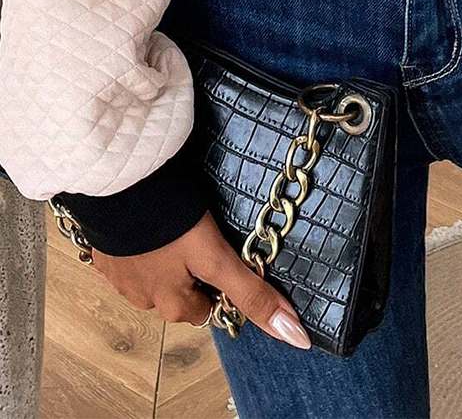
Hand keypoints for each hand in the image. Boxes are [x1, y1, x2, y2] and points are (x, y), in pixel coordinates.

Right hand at [91, 211, 310, 347]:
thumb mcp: (217, 257)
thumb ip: (251, 294)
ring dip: (166, 259)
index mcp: (171, 306)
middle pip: (180, 295)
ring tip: (177, 226)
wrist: (120, 185)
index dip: (221, 284)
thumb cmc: (171, 221)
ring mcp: (119, 278)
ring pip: (154, 277)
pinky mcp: (103, 254)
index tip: (224, 255)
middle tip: (201, 236)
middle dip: (192, 272)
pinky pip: (128, 259)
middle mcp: (142, 301)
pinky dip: (141, 246)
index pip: (207, 308)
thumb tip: (295, 338)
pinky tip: (148, 223)